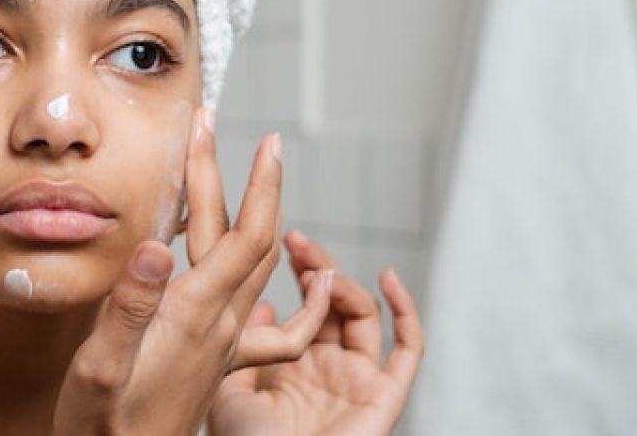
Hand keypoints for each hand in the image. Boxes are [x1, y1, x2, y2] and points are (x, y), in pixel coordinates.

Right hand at [52, 108, 332, 434]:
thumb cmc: (103, 429)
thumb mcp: (99, 370)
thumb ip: (127, 309)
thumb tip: (155, 245)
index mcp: (196, 316)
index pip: (245, 234)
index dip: (257, 181)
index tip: (264, 137)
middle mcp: (220, 324)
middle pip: (254, 239)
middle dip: (250, 180)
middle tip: (226, 132)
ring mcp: (222, 342)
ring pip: (255, 267)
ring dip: (256, 215)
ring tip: (246, 177)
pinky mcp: (215, 358)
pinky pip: (263, 315)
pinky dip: (276, 284)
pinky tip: (272, 272)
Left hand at [208, 231, 424, 435]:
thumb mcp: (227, 388)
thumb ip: (243, 346)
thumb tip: (261, 306)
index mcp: (294, 367)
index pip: (304, 306)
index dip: (297, 272)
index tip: (278, 240)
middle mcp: (328, 370)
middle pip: (333, 304)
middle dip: (317, 268)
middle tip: (296, 241)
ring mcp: (358, 381)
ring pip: (365, 316)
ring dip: (344, 284)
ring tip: (318, 270)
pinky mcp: (385, 396)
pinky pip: (408, 350)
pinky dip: (406, 311)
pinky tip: (386, 278)